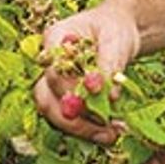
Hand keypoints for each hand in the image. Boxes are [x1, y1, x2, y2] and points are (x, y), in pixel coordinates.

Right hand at [33, 3, 140, 143]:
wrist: (118, 34)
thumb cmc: (114, 30)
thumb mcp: (116, 39)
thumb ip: (110, 64)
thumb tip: (109, 96)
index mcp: (55, 38)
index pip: (52, 67)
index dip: (69, 85)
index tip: (96, 93)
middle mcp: (47, 64)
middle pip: (46, 97)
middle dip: (73, 118)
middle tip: (105, 127)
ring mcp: (53, 84)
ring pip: (55, 113)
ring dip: (82, 128)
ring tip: (112, 134)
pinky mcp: (65, 100)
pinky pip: (70, 120)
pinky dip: (90, 129)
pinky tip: (112, 132)